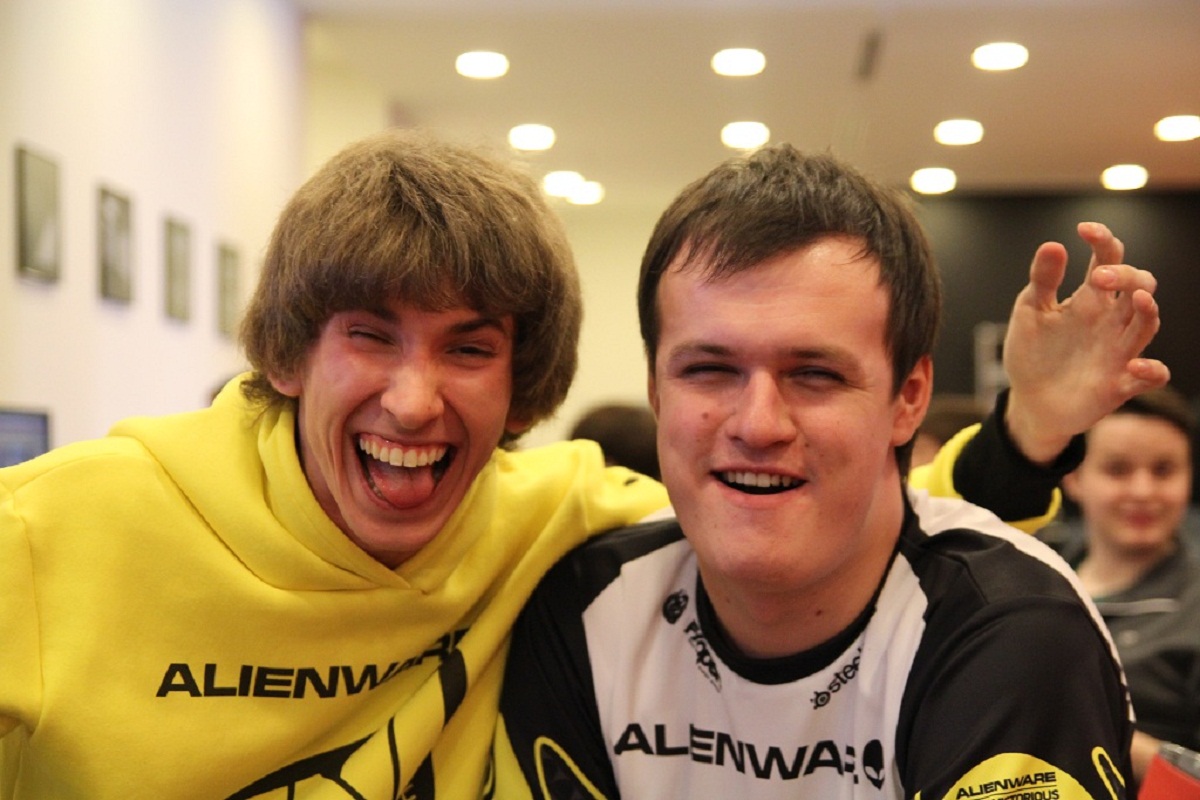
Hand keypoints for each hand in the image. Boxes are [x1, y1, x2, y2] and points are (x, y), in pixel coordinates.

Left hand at [1002, 222, 1169, 463]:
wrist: (1029, 402)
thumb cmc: (1033, 353)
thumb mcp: (1031, 313)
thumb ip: (1042, 281)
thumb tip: (1054, 244)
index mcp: (1090, 299)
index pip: (1108, 260)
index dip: (1103, 241)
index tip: (1084, 230)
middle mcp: (1111, 321)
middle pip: (1138, 286)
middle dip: (1126, 275)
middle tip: (1097, 278)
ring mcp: (1119, 351)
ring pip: (1148, 324)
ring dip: (1147, 311)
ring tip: (1135, 299)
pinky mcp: (1121, 384)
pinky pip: (1151, 376)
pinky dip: (1151, 370)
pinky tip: (1135, 365)